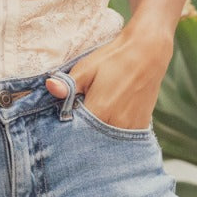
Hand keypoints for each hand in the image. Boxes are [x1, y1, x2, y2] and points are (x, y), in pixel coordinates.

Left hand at [44, 27, 172, 129]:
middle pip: (90, 141)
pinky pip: (120, 140)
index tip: (62, 121)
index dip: (66, 128)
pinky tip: (106, 123)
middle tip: (76, 121)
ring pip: (105, 143)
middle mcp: (116, 125)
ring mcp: (130, 129)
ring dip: (95, 137)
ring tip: (92, 120)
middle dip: (80, 135)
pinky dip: (110, 136)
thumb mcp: (87, 67)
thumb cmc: (114, 59)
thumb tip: (49, 87)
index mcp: (99, 111)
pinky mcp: (140, 127)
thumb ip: (68, 84)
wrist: (147, 53)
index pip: (75, 132)